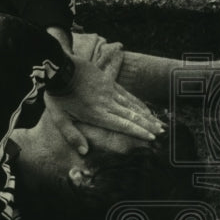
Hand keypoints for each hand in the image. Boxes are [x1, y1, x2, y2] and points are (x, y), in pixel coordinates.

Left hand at [45, 55, 164, 153]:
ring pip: (132, 104)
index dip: (138, 132)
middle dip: (148, 125)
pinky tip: (143, 106)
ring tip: (157, 122)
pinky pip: (127, 94)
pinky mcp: (108, 82)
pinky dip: (137, 101)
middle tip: (162, 132)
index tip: (151, 138)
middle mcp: (107, 103)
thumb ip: (72, 135)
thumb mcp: (59, 118)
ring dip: (146, 114)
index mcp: (96, 114)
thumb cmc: (57, 95)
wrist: (59, 67)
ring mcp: (109, 91)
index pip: (122, 125)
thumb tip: (84, 151)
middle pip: (132, 115)